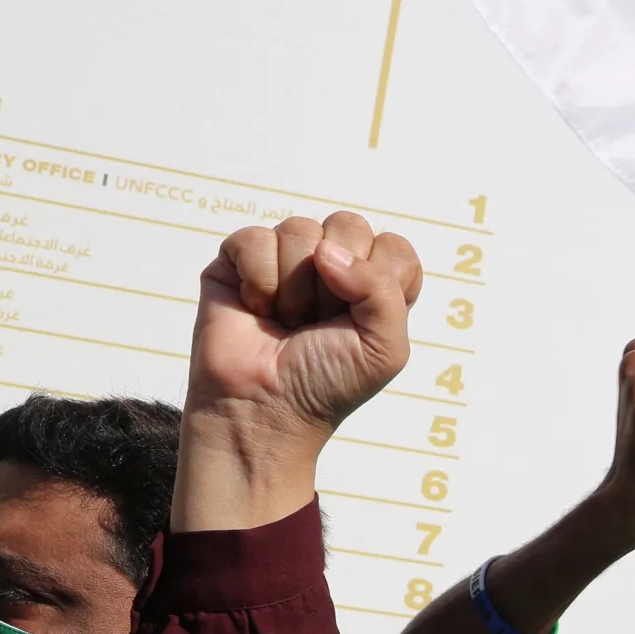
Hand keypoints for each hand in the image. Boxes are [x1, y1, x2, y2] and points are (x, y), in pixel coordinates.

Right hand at [180, 213, 422, 528]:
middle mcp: (334, 266)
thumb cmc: (327, 384)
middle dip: (335, 284)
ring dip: (295, 288)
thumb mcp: (385, 348)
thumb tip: (327, 251)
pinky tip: (257, 310)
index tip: (361, 321)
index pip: (394, 247)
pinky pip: (255, 239)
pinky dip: (259, 281)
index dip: (379, 281)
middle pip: (348, 225)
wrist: (264, 408)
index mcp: (375, 285)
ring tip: (287, 321)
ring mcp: (286, 259)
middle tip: (319, 322)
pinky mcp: (240, 259)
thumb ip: (384, 290)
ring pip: (300, 229)